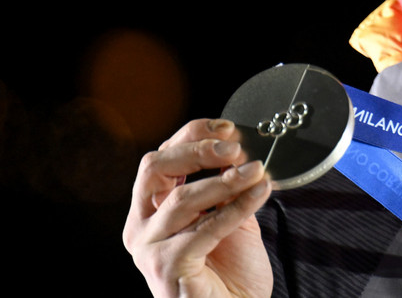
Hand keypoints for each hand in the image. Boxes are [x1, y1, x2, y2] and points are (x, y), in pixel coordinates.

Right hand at [123, 118, 273, 296]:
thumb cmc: (230, 274)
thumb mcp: (229, 217)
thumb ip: (228, 187)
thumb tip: (241, 152)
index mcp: (151, 210)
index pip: (162, 158)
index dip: (193, 135)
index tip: (228, 128)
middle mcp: (141, 226)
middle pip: (156, 167)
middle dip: (198, 150)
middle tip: (236, 149)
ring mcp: (149, 248)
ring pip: (183, 197)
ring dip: (227, 180)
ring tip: (258, 172)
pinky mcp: (166, 266)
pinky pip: (205, 228)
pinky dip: (236, 208)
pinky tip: (259, 195)